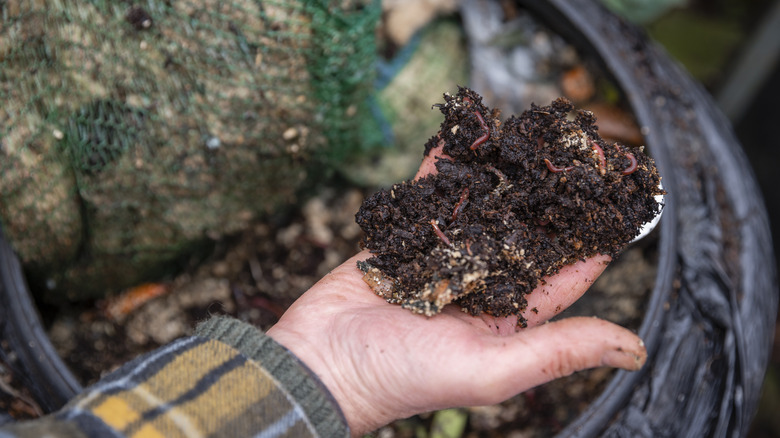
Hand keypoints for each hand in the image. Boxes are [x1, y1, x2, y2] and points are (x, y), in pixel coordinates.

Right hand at [267, 144, 646, 435]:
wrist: (322, 361)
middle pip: (525, 235)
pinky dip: (444, 169)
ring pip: (480, 210)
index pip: (563, 277)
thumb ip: (559, 351)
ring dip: (502, 178)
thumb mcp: (492, 370)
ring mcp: (441, 259)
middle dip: (550, 199)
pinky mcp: (404, 239)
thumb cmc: (404, 377)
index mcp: (507, 320)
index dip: (593, 244)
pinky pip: (431, 198)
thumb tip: (634, 350)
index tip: (620, 206)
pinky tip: (463, 140)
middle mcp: (479, 286)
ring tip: (529, 139)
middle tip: (577, 157)